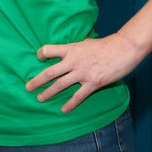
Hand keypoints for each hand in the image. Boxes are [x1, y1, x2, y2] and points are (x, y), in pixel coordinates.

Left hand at [25, 32, 144, 112]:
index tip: (38, 57)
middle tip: (28, 87)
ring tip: (40, 98)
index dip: (42, 54)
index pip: (49, 50)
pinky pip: (78, 96)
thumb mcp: (86, 42)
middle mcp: (73, 61)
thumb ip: (76, 48)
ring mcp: (82, 73)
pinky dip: (70, 103)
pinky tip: (63, 109)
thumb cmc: (105, 45)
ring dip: (49, 92)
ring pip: (61, 84)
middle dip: (38, 80)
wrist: (123, 49)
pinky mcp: (93, 83)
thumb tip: (71, 49)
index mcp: (71, 49)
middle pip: (50, 72)